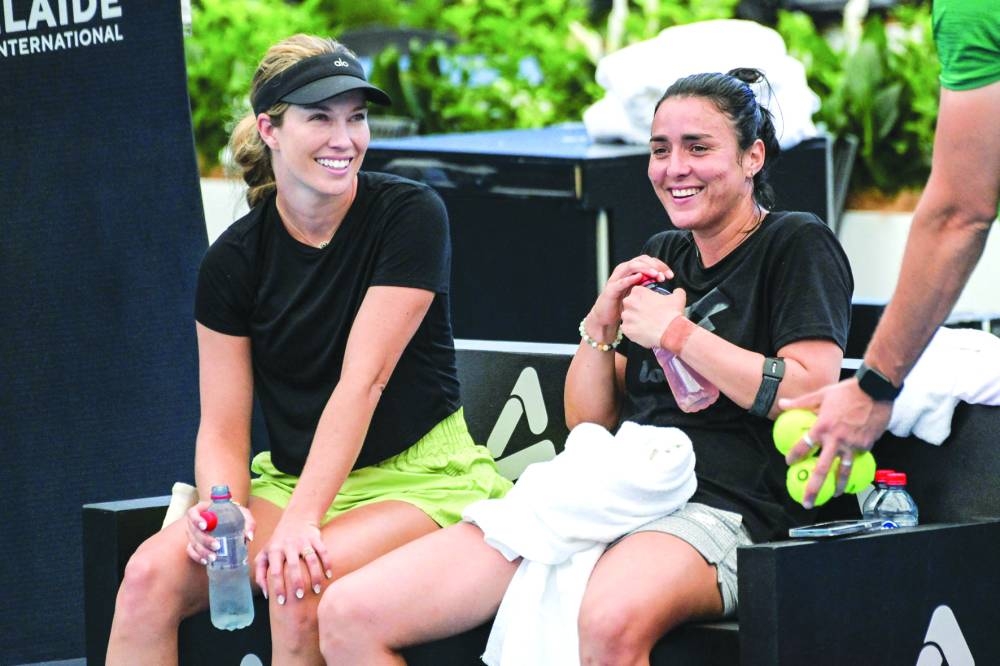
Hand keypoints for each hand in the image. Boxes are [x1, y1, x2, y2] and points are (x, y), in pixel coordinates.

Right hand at [184, 501, 256, 565]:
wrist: (231, 521)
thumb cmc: (235, 515)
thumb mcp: (243, 514)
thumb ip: (248, 523)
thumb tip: (248, 537)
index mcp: (203, 510)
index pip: (193, 513)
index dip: (196, 519)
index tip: (205, 526)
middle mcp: (195, 522)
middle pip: (193, 531)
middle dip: (204, 540)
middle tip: (217, 546)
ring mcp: (193, 534)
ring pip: (192, 543)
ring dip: (202, 551)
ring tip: (213, 558)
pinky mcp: (193, 544)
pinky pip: (191, 551)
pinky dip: (197, 557)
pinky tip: (205, 561)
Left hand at [254, 516, 330, 604]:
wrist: (296, 518)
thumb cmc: (278, 541)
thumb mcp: (264, 553)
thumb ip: (260, 573)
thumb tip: (265, 593)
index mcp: (274, 550)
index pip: (275, 571)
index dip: (278, 587)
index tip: (282, 601)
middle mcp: (289, 545)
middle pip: (294, 566)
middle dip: (297, 582)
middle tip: (299, 597)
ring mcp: (303, 541)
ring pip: (311, 560)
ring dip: (315, 576)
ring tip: (316, 590)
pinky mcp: (316, 537)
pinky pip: (323, 551)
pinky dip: (327, 563)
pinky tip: (328, 575)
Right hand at [589, 256, 671, 328]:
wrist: (606, 316)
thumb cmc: (623, 303)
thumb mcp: (640, 293)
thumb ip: (650, 285)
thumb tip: (666, 284)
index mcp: (633, 270)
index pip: (649, 261)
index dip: (661, 265)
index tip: (671, 275)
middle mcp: (624, 270)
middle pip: (642, 260)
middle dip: (655, 266)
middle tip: (665, 276)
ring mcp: (617, 278)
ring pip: (632, 266)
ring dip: (645, 269)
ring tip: (655, 275)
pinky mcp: (611, 288)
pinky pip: (621, 281)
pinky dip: (630, 278)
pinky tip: (639, 278)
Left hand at [621, 285, 685, 348]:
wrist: (671, 332)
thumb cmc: (672, 314)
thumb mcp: (678, 297)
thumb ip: (676, 291)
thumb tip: (677, 291)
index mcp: (638, 292)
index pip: (636, 293)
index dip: (643, 299)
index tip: (649, 304)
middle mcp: (629, 302)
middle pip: (630, 304)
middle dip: (637, 309)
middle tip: (648, 315)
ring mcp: (626, 316)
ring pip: (628, 317)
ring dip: (635, 320)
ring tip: (647, 324)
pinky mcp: (626, 329)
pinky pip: (627, 329)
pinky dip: (634, 331)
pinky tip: (644, 331)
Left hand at [777, 378, 891, 507]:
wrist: (875, 390)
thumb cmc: (846, 391)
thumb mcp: (821, 394)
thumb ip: (801, 402)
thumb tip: (782, 404)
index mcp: (822, 427)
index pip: (804, 447)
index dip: (794, 456)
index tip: (789, 463)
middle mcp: (836, 440)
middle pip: (823, 470)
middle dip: (813, 488)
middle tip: (806, 501)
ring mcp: (852, 445)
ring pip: (843, 471)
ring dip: (838, 485)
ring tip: (832, 495)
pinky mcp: (867, 445)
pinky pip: (857, 458)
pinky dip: (852, 466)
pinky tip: (849, 472)